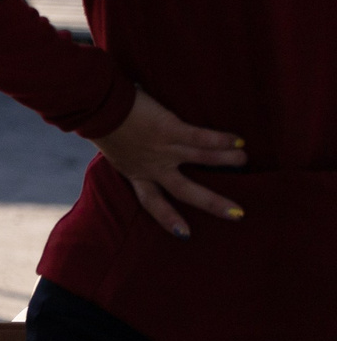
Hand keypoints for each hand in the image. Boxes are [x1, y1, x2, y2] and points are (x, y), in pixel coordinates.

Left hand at [89, 87, 246, 238]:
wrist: (96, 105)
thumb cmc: (102, 120)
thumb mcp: (114, 147)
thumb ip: (129, 152)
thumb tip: (137, 146)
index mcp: (135, 171)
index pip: (151, 201)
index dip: (168, 218)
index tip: (184, 235)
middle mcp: (152, 165)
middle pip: (185, 191)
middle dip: (212, 203)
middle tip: (237, 215)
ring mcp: (163, 148)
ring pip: (201, 159)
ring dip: (225, 160)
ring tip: (244, 161)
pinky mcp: (169, 129)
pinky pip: (200, 138)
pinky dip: (221, 140)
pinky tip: (239, 140)